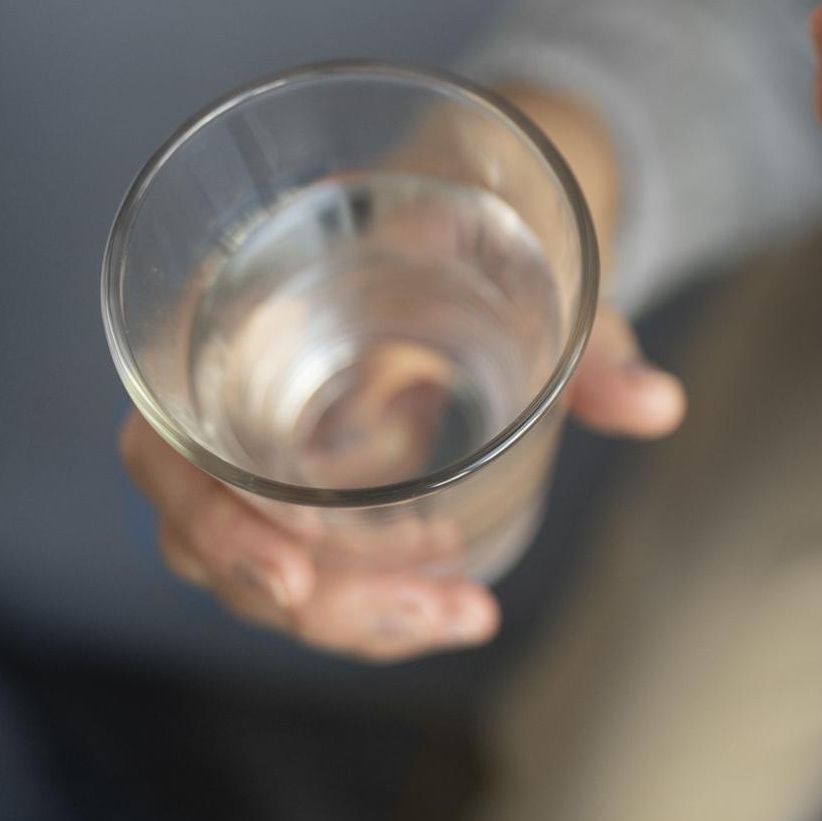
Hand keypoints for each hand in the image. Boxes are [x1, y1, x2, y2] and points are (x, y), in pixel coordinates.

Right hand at [119, 86, 686, 661]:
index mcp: (244, 314)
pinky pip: (309, 565)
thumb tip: (658, 405)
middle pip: (207, 534)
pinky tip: (456, 608)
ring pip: (257, 565)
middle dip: (311, 596)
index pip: (163, 441)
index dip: (210, 517)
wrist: (498, 206)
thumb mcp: (540, 266)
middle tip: (432, 613)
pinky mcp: (315, 483)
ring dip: (348, 613)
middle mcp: (233, 387)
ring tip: (460, 615)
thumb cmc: (490, 222)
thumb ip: (592, 340)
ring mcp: (269, 444)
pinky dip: (370, 603)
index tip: (291, 577)